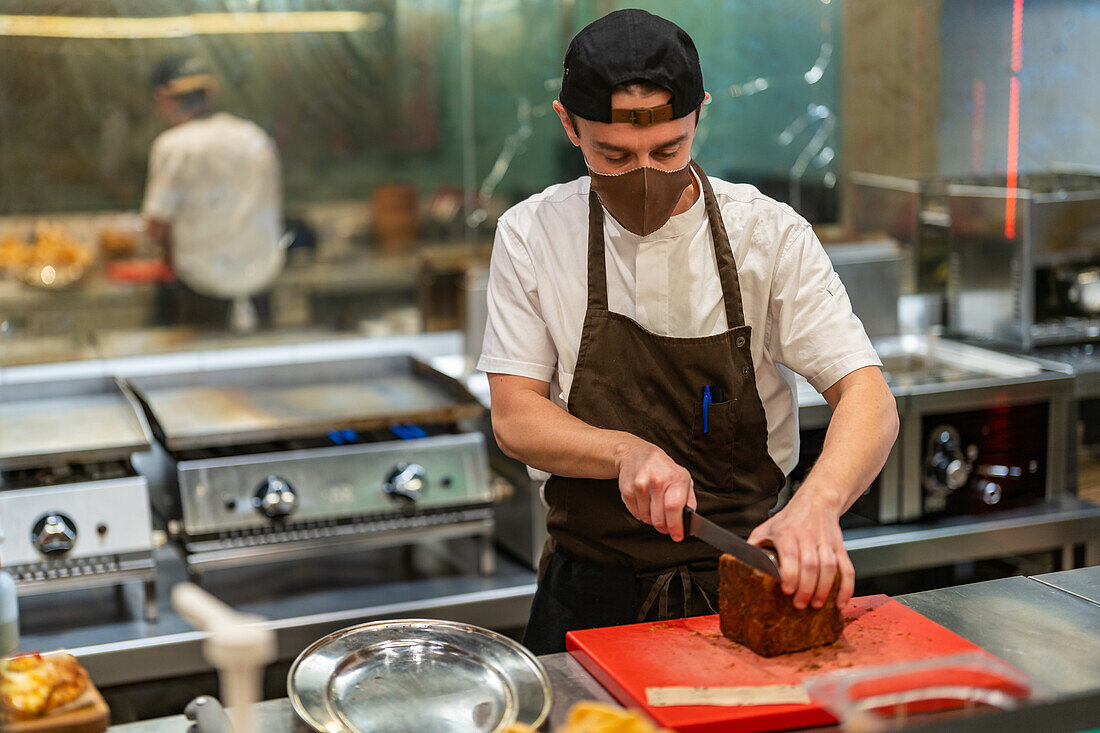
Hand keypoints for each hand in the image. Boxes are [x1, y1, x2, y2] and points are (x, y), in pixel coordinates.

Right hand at [615, 439, 695, 540]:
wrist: (636, 454)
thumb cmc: (663, 469)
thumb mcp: (683, 478)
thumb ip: (689, 499)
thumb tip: (690, 519)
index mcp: (675, 478)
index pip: (674, 508)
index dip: (676, 526)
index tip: (677, 535)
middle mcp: (657, 480)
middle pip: (659, 518)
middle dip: (664, 527)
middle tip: (667, 526)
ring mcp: (640, 485)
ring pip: (647, 519)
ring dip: (652, 520)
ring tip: (655, 508)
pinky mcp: (627, 490)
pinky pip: (635, 514)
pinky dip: (641, 514)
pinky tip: (645, 503)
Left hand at [747, 487, 853, 610]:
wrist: (817, 501)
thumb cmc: (790, 519)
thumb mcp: (767, 527)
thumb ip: (755, 545)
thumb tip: (741, 563)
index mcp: (787, 532)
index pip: (790, 555)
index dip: (790, 574)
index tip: (787, 590)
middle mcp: (807, 536)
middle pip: (810, 565)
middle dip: (806, 588)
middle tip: (800, 604)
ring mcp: (826, 542)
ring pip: (829, 567)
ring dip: (824, 589)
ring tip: (817, 604)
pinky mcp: (840, 547)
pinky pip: (846, 568)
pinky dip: (846, 587)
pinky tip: (840, 602)